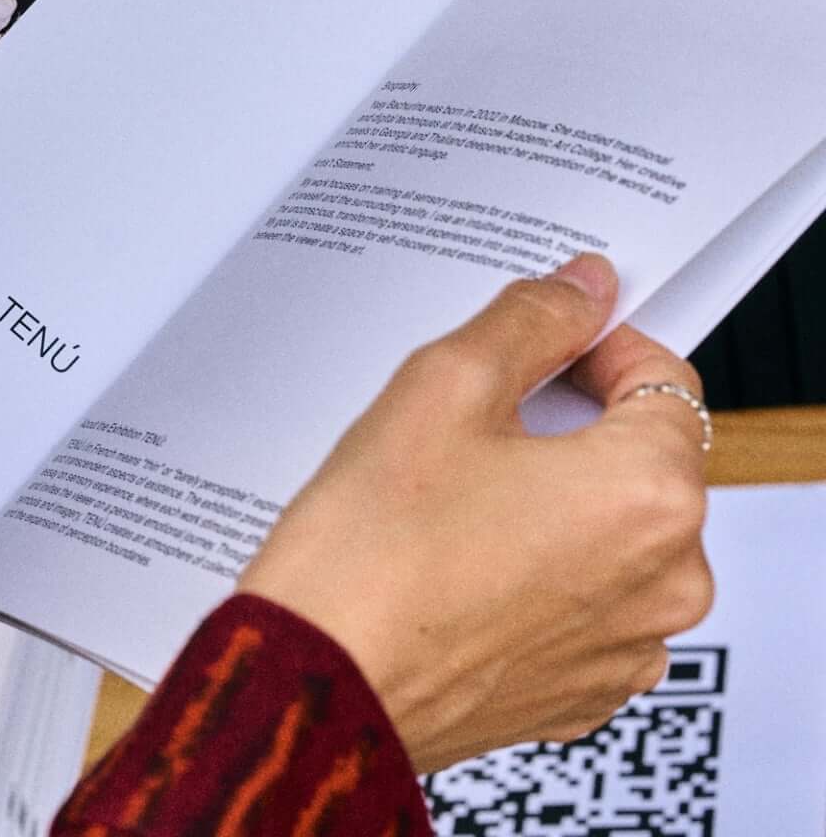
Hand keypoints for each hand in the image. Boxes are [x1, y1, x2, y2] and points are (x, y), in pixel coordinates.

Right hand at [237, 254, 711, 771]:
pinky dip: (532, 574)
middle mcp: (665, 580)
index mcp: (650, 495)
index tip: (540, 344)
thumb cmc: (370, 554)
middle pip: (638, 460)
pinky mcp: (576, 691)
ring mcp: (624, 647)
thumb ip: (529, 322)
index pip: (662, 378)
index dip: (594, 346)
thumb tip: (579, 291)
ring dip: (549, 504)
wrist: (316, 682)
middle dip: (565, 429)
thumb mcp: (441, 388)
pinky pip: (577, 605)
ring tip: (449, 501)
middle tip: (468, 425)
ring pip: (606, 535)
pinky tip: (454, 560)